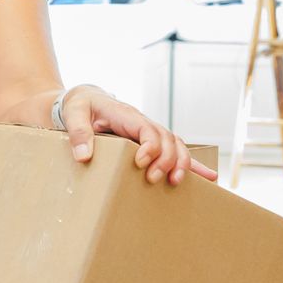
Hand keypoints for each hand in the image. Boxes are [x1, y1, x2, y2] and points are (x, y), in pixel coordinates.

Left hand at [57, 87, 219, 186]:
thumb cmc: (80, 105)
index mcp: (127, 114)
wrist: (86, 99)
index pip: (147, 129)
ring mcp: (150, 132)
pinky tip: (209, 178)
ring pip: (177, 145)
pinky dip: (193, 165)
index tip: (140, 163)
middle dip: (166, 160)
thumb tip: (84, 156)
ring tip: (176, 182)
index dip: (150, 146)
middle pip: (167, 138)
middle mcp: (143, 122)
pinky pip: (176, 151)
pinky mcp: (152, 142)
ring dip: (182, 163)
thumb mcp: (73, 114)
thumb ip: (78, 133)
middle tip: (153, 179)